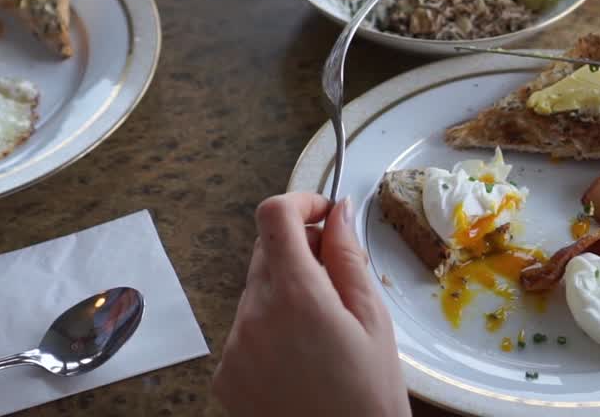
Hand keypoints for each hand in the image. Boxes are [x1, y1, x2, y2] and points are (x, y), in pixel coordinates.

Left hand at [213, 194, 408, 416]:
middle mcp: (253, 316)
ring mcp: (234, 347)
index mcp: (295, 296)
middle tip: (336, 278)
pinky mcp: (225, 375)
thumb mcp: (374, 322)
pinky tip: (301, 359)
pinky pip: (246, 330)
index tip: (321, 212)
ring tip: (323, 333)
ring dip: (285, 293)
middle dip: (299, 252)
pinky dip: (270, 329)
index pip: (273, 215)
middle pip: (266, 253)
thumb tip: (335, 212)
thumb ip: (348, 258)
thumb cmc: (370, 398)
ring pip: (256, 292)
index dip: (299, 202)